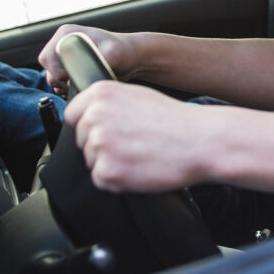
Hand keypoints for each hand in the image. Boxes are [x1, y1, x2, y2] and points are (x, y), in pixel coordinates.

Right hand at [38, 24, 138, 95]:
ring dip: (66, 86)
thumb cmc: (124, 51)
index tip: (74, 76)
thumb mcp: (114, 52)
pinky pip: (59, 84)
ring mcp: (64, 56)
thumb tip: (88, 68)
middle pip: (48, 70)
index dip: (58, 71)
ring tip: (85, 82)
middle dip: (63, 80)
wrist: (130, 58)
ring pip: (53, 78)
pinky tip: (83, 85)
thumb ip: (101, 58)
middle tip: (82, 80)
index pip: (47, 57)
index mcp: (67, 33)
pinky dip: (68, 89)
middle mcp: (62, 43)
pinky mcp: (68, 68)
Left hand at [63, 81, 205, 192]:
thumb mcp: (137, 95)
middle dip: (102, 145)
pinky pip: (102, 180)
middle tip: (132, 144)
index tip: (107, 130)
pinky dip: (118, 180)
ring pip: (92, 161)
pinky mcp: (107, 171)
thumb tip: (90, 115)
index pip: (73, 114)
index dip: (90, 124)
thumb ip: (108, 103)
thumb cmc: (175, 120)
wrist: (199, 141)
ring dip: (111, 163)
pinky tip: (139, 167)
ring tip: (139, 154)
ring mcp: (99, 144)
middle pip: (82, 140)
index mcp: (100, 94)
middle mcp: (95, 116)